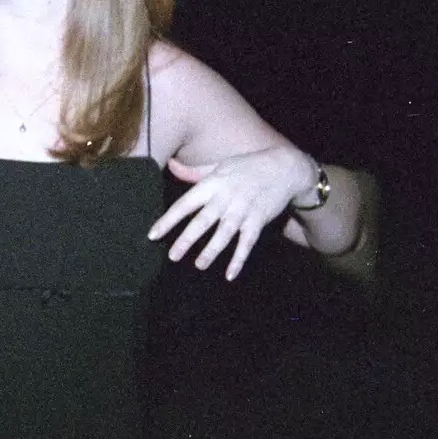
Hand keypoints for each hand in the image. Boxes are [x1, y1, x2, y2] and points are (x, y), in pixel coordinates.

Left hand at [147, 147, 309, 279]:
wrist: (285, 167)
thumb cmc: (246, 167)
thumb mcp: (218, 166)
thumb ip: (193, 172)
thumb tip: (170, 164)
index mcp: (212, 184)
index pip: (185, 204)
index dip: (168, 220)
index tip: (152, 235)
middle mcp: (226, 198)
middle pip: (203, 221)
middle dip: (187, 239)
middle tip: (173, 256)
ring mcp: (243, 210)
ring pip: (225, 233)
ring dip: (212, 251)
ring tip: (199, 265)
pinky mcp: (259, 220)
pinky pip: (247, 243)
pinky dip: (239, 259)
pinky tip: (230, 275)